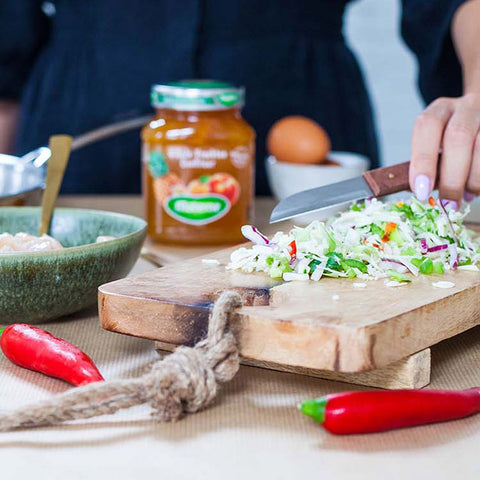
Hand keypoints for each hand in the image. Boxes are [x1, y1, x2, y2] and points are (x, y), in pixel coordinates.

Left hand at [409, 93, 479, 208]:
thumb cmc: (450, 140)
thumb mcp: (435, 144)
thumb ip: (428, 163)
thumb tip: (421, 192)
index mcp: (440, 110)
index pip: (428, 126)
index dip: (423, 160)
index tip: (422, 191)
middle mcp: (466, 108)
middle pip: (458, 136)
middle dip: (451, 176)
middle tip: (447, 203)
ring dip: (473, 180)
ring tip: (466, 197)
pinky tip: (478, 190)